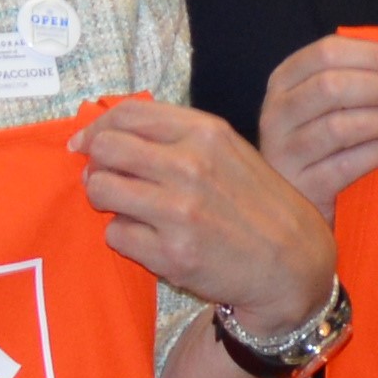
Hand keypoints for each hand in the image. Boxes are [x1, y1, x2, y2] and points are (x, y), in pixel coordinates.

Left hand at [74, 99, 331, 341]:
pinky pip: (115, 235)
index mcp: (205, 133)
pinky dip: (126, 238)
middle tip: (108, 181)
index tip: (86, 144)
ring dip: (107, 201)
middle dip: (96, 165)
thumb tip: (106, 135)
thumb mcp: (228, 151)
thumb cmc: (257, 205)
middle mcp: (190, 165)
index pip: (126, 114)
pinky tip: (152, 240)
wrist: (292, 264)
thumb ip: (176, 137)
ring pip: (101, 189)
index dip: (96, 128)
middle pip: (105, 148)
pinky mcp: (171, 254)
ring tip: (131, 211)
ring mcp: (179, 211)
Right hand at [255, 34, 377, 209]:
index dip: (373, 54)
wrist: (298, 203)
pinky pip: (347, 165)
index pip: (327, 51)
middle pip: (331, 86)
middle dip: (377, 88)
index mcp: (284, 80)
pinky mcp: (303, 187)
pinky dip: (377, 153)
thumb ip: (370, 69)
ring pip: (339, 127)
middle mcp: (277, 112)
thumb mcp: (337, 100)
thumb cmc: (326, 139)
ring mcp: (285, 152)